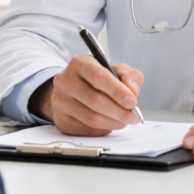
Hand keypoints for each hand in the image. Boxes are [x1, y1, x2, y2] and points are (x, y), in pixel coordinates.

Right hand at [28, 55, 143, 136]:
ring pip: (91, 118)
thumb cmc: (96, 79)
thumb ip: (129, 75)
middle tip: (133, 116)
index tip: (132, 101)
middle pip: (95, 101)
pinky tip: (109, 123)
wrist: (72, 89)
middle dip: (119, 112)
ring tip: (124, 121)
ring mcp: (60, 101)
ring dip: (113, 123)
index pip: (98, 77)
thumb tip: (132, 90)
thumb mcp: (115, 69)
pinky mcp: (61, 119)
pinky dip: (103, 129)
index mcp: (79, 63)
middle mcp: (65, 81)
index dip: (118, 91)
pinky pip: (86, 130)